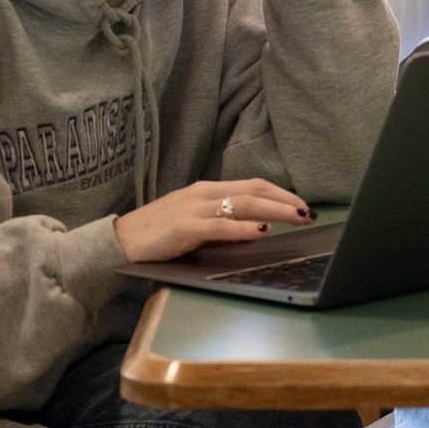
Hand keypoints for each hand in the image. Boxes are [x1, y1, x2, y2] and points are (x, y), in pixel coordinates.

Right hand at [112, 178, 316, 262]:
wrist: (119, 241)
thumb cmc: (158, 234)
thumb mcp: (196, 222)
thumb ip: (223, 222)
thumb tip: (257, 227)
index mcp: (208, 190)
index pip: (253, 185)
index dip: (281, 193)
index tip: (303, 205)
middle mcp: (204, 194)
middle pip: (254, 190)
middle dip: (286, 200)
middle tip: (309, 212)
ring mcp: (194, 209)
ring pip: (243, 203)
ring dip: (275, 210)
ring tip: (297, 217)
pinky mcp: (184, 228)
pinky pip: (220, 226)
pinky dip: (244, 227)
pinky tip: (262, 230)